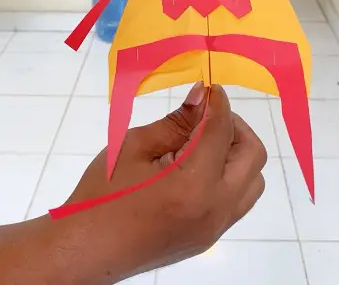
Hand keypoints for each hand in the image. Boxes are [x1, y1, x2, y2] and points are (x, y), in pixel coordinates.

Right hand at [61, 83, 266, 279]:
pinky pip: (236, 201)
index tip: (209, 87)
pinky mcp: (208, 238)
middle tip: (206, 115)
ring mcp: (215, 228)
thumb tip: (201, 98)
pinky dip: (228, 177)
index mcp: (194, 185)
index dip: (218, 103)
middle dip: (235, 127)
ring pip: (252, 182)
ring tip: (203, 143)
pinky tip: (197, 168)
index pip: (221, 131)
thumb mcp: (134, 149)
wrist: (86, 251)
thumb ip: (175, 123)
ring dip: (237, 155)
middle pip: (253, 157)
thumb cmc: (101, 197)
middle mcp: (215, 209)